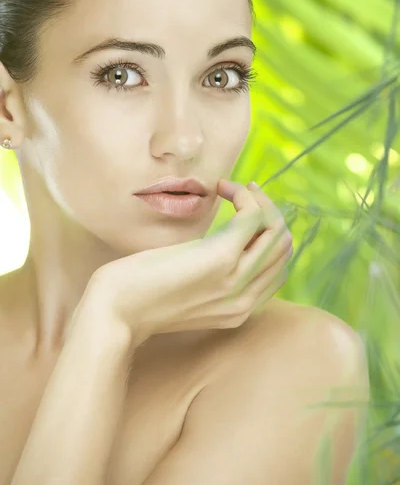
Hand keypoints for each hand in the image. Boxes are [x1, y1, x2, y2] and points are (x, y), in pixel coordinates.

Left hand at [83, 180, 292, 341]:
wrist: (114, 312)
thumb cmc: (141, 295)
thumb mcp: (188, 291)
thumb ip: (213, 276)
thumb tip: (224, 240)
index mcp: (240, 309)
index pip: (280, 267)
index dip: (269, 234)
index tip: (248, 211)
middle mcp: (245, 299)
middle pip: (284, 246)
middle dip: (269, 211)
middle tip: (243, 193)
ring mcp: (236, 281)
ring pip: (276, 230)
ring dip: (258, 199)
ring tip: (232, 188)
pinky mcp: (221, 258)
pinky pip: (253, 216)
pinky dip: (243, 195)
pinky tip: (221, 188)